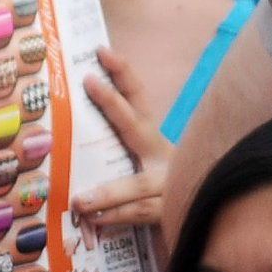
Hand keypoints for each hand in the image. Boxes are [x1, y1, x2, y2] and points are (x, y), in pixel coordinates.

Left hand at [71, 48, 169, 235]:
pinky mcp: (169, 212)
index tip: (101, 51)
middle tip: (90, 80)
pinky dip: (115, 217)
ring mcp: (168, 184)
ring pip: (136, 185)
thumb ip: (114, 152)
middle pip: (137, 124)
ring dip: (107, 193)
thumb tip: (72, 134)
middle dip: (113, 102)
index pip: (138, 98)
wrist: (200, 221)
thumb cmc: (157, 192)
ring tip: (80, 200)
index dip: (122, 73)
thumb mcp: (138, 166)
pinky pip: (138, 214)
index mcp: (153, 139)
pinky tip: (93, 220)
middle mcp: (162, 155)